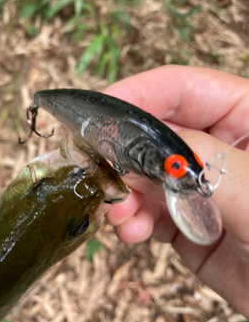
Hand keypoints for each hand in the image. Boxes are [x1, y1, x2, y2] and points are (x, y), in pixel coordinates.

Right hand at [104, 65, 248, 317]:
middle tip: (100, 173)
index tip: (99, 115)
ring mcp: (203, 186)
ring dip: (123, 192)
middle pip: (156, 132)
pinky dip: (132, 219)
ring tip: (119, 214)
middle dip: (123, 154)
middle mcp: (222, 147)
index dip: (139, 95)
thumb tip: (144, 152)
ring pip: (145, 174)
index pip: (187, 89)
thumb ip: (207, 168)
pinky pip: (149, 211)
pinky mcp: (188, 222)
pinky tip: (132, 231)